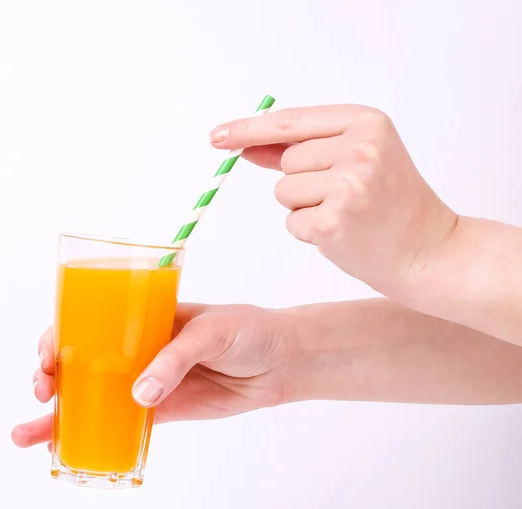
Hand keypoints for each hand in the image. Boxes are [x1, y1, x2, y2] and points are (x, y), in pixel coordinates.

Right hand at [11, 304, 293, 447]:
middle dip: (52, 377)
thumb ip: (175, 359)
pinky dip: (98, 437)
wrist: (281, 361)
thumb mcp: (211, 331)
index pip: (91, 322)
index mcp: (144, 318)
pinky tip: (70, 450)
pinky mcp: (163, 410)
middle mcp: (138, 349)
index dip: (61, 336)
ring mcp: (148, 381)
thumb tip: (139, 395)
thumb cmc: (248, 330)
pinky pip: (123, 425)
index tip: (49, 355)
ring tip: (29, 434)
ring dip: (61, 415)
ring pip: (96, 398)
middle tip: (44, 391)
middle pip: (82, 363)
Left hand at [210, 105, 458, 299]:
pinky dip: (309, 232)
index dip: (249, 129)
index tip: (218, 136)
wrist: (427, 249)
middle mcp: (358, 148)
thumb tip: (248, 146)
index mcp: (366, 122)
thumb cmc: (392, 203)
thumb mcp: (359, 159)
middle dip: (302, 182)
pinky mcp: (333, 222)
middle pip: (286, 161)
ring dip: (304, 208)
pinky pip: (292, 223)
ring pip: (284, 192)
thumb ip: (305, 148)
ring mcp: (347, 186)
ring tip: (346, 214)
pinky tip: (343, 234)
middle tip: (345, 197)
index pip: (291, 121)